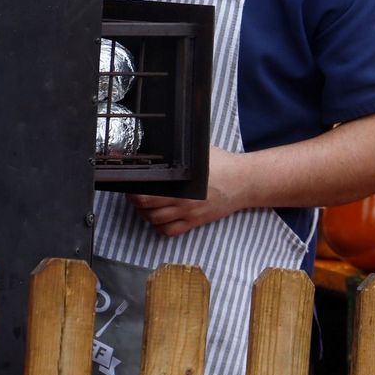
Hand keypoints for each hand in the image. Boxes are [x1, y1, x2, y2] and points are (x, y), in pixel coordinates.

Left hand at [129, 147, 249, 237]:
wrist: (243, 182)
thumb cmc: (223, 163)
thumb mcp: (199, 152)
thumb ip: (181, 152)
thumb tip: (163, 143)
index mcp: (181, 182)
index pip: (146, 193)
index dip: (134, 190)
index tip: (131, 184)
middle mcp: (182, 200)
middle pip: (146, 208)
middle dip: (136, 202)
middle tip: (135, 194)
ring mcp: (188, 213)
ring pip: (155, 221)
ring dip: (146, 214)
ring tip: (146, 206)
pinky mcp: (195, 222)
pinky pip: (170, 231)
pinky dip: (160, 227)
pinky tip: (160, 218)